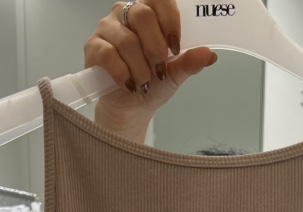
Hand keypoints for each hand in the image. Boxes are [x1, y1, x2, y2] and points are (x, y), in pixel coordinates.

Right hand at [86, 0, 217, 141]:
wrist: (132, 107)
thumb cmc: (152, 83)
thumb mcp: (175, 73)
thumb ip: (190, 62)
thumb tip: (209, 55)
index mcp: (147, 13)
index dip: (169, 20)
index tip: (175, 46)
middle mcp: (124, 14)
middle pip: (142, 15)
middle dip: (155, 48)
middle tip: (159, 70)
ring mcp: (107, 29)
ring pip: (127, 40)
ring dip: (140, 68)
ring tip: (145, 83)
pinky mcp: (93, 48)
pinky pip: (108, 55)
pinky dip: (123, 73)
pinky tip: (129, 85)